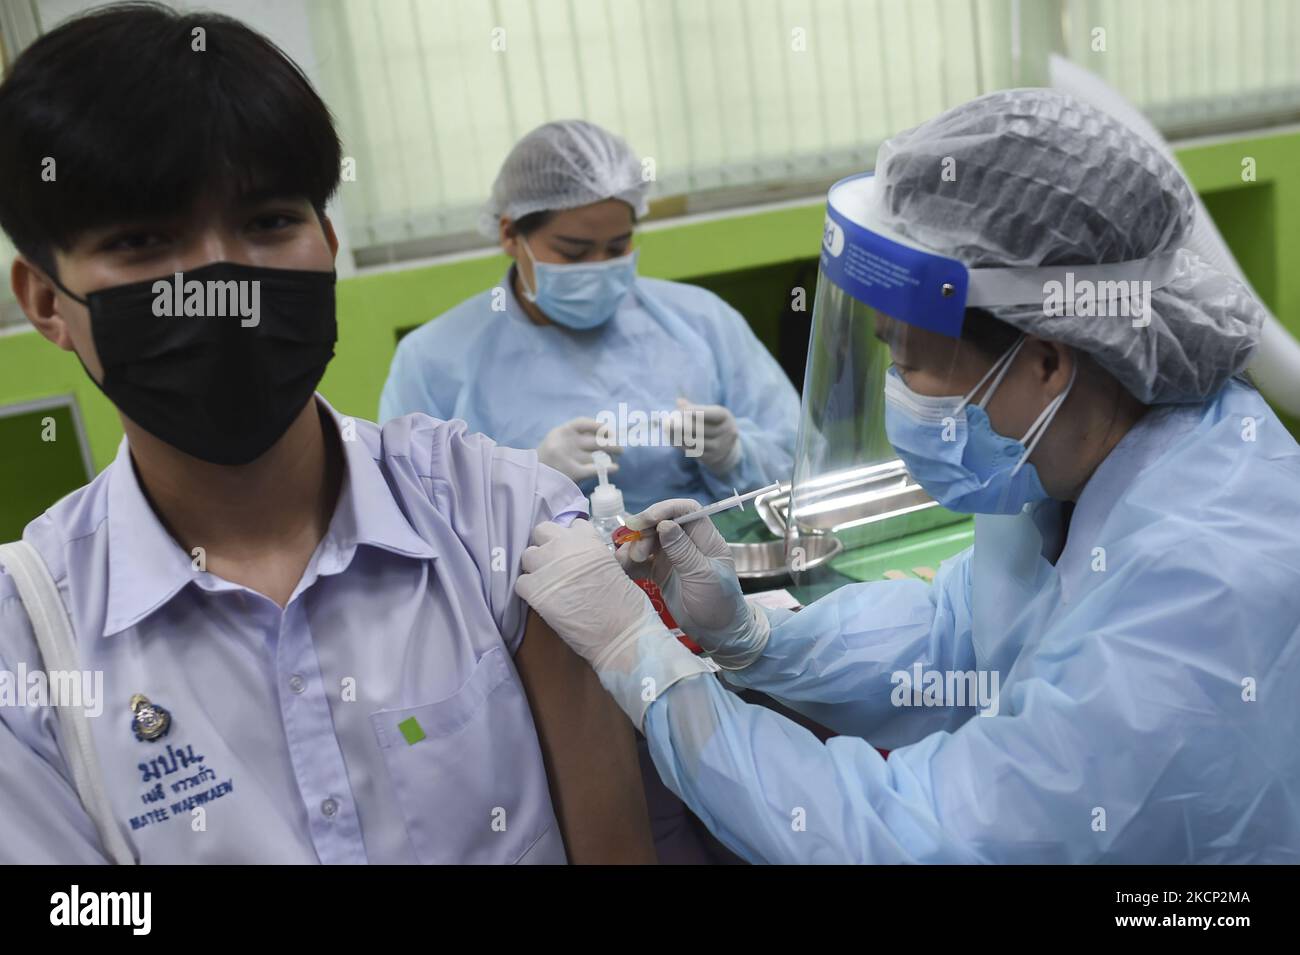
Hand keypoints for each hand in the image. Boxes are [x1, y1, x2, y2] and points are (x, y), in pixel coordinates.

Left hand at [516, 519, 714, 726]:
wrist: (621, 633)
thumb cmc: (627, 605)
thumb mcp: (614, 567)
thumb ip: (593, 556)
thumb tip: (580, 560)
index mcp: (589, 540)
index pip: (571, 525)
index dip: (570, 540)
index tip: (573, 553)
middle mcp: (565, 546)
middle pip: (542, 531)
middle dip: (547, 546)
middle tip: (555, 565)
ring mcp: (547, 567)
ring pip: (527, 555)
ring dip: (536, 568)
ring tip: (547, 584)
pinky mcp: (535, 590)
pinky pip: (521, 583)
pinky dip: (529, 591)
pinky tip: (541, 601)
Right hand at [537, 418, 622, 481]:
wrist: (532, 479)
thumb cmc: (547, 460)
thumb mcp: (555, 441)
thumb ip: (573, 437)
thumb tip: (600, 434)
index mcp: (561, 432)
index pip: (583, 423)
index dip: (599, 426)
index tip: (610, 430)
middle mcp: (566, 443)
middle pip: (595, 440)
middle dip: (611, 443)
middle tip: (620, 449)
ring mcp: (569, 458)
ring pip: (596, 455)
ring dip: (610, 456)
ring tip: (615, 459)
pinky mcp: (572, 473)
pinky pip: (595, 469)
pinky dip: (607, 468)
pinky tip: (614, 468)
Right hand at [615, 499, 768, 668]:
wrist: (718, 635)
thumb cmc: (718, 604)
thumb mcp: (703, 577)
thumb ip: (683, 551)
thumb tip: (665, 524)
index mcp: (706, 539)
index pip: (687, 510)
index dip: (666, 509)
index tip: (646, 520)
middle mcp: (688, 543)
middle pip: (662, 523)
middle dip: (646, 531)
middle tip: (637, 550)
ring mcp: (673, 557)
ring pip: (649, 540)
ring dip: (635, 547)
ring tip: (630, 562)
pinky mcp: (661, 572)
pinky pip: (642, 560)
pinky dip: (631, 562)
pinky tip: (623, 569)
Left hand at [674, 399, 741, 475]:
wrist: (726, 447)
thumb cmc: (713, 423)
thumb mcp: (708, 413)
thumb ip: (693, 408)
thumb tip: (679, 401)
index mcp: (725, 417)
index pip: (710, 414)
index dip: (694, 412)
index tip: (679, 410)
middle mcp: (726, 432)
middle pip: (700, 428)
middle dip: (682, 425)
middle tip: (667, 421)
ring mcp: (720, 446)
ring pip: (695, 441)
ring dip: (678, 435)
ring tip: (666, 429)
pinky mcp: (711, 457)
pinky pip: (693, 451)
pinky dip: (680, 444)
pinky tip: (671, 439)